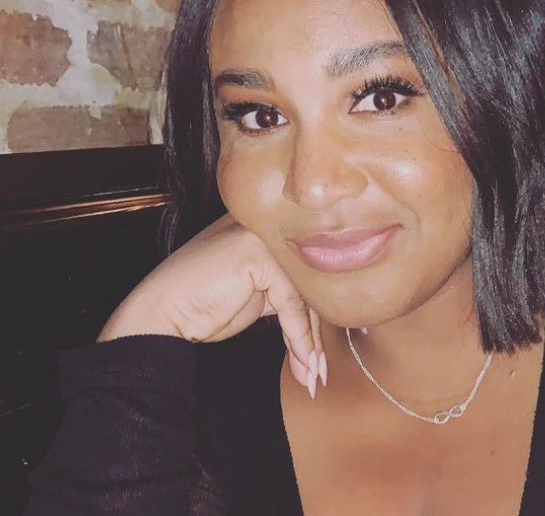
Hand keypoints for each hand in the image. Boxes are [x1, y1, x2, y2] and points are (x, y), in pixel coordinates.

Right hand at [98, 213, 325, 396]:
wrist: (158, 314)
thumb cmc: (203, 306)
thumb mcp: (258, 297)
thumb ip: (290, 295)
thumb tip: (329, 322)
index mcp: (270, 231)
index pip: (307, 274)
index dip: (318, 316)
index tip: (322, 356)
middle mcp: (268, 226)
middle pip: (309, 284)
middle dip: (315, 336)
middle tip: (319, 373)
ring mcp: (262, 236)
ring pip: (304, 295)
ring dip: (309, 343)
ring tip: (312, 376)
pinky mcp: (257, 254)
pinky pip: (291, 302)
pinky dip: (298, 337)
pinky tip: (303, 363)